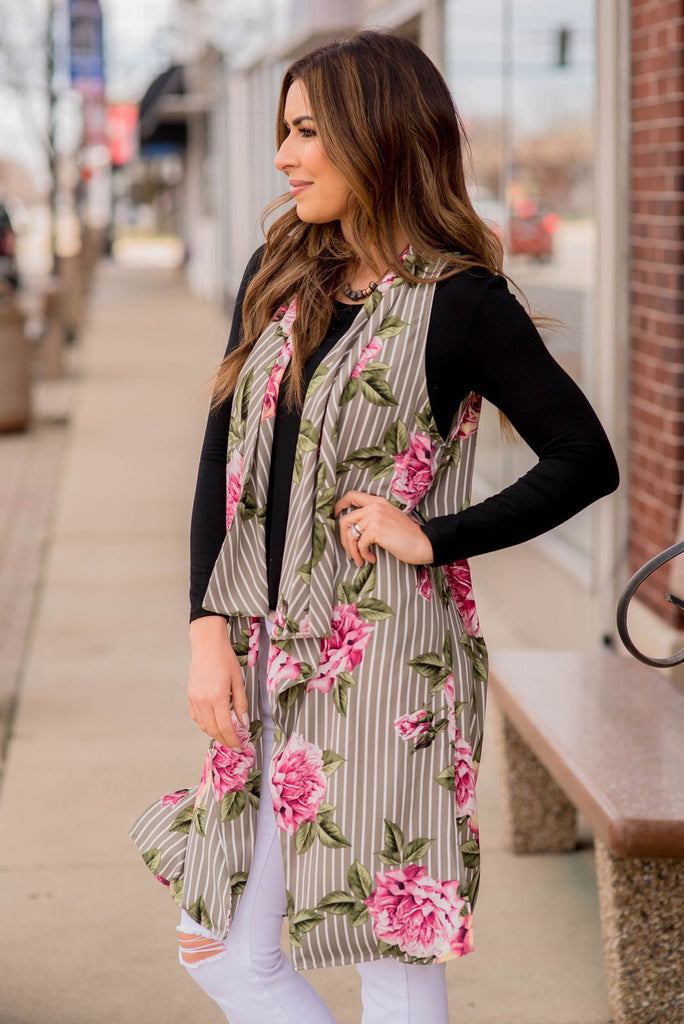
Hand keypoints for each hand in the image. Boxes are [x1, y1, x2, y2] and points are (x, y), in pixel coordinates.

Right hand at [188, 616, 247, 749]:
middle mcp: (204, 701)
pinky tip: (214, 724)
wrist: (207, 646)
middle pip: (213, 730)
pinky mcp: (190, 696)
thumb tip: (244, 723)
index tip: (240, 746)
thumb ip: (241, 703)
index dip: (233, 740)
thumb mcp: (238, 681)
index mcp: (218, 697)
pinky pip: (196, 717)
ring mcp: (195, 699)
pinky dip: (205, 725)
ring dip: (215, 734)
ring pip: (203, 726)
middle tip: (234, 745)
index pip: (225, 727)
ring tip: (226, 736)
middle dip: (224, 740)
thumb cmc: (225, 660)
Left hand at [334, 490, 433, 567]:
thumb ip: (373, 517)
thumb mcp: (389, 518)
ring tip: (360, 559)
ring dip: (353, 551)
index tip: (335, 515)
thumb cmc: (407, 535)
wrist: (423, 543)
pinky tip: (371, 558)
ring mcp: (375, 517)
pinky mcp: (376, 530)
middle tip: (350, 552)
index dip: (339, 505)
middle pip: (345, 520)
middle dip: (343, 540)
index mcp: (377, 501)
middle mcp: (374, 506)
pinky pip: (360, 544)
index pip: (352, 496)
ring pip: (350, 534)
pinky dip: (363, 554)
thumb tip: (354, 529)